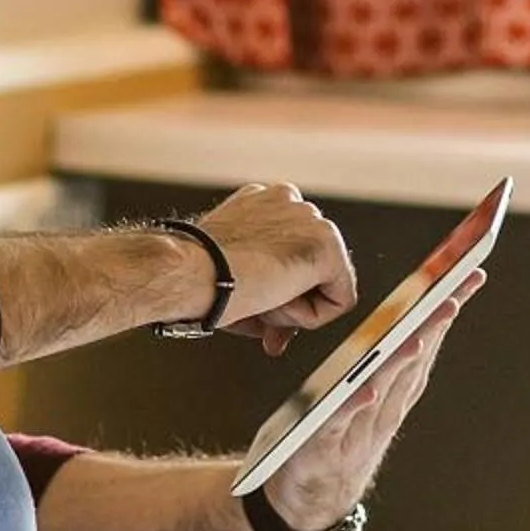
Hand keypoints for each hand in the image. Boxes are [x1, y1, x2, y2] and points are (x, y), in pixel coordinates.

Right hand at [194, 183, 355, 354]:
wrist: (191, 272)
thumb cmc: (196, 273)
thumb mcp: (233, 267)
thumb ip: (264, 283)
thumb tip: (276, 327)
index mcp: (263, 200)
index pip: (292, 248)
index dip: (279, 287)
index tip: (261, 308)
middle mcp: (290, 201)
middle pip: (312, 266)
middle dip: (292, 303)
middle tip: (268, 329)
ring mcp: (311, 220)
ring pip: (326, 283)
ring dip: (295, 306)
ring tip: (261, 304)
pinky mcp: (327, 247)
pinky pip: (339, 300)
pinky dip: (310, 317)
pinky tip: (276, 303)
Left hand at [262, 270, 483, 530]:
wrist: (303, 504)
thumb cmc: (330, 445)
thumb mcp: (358, 402)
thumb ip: (378, 369)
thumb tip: (401, 323)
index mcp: (389, 396)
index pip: (421, 347)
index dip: (441, 316)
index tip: (464, 281)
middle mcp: (381, 412)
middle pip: (411, 365)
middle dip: (432, 329)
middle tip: (451, 296)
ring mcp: (357, 432)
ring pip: (384, 390)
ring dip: (401, 363)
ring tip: (416, 334)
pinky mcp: (324, 449)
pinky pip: (340, 423)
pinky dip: (355, 406)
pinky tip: (366, 388)